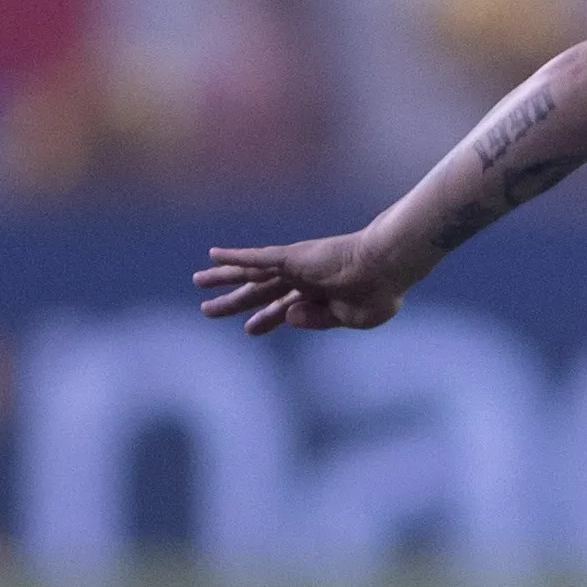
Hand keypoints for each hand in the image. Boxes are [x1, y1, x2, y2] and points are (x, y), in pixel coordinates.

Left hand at [194, 232, 420, 335]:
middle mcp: (304, 279)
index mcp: (321, 296)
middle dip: (234, 302)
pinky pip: (258, 257)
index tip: (249, 330)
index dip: (267, 319)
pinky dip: (236, 256)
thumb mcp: (351, 319)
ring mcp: (297, 266)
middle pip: (260, 292)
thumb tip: (286, 315)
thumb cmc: (380, 292)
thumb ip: (317, 320)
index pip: (285, 308)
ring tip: (197, 282)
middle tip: (207, 310)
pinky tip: (213, 255)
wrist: (388, 267)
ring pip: (251, 273)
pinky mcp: (293, 257)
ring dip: (224, 278)